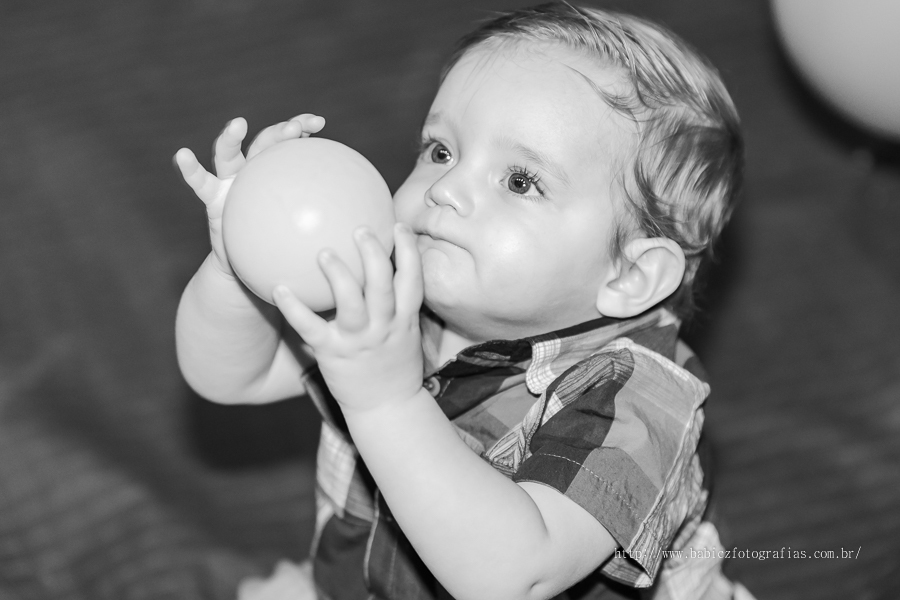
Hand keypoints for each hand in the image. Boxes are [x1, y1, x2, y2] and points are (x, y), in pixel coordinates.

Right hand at [173, 114, 325, 274]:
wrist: (249, 270)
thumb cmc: (284, 249)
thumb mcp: (310, 236)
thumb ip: (329, 222)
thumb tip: (371, 223)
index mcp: (277, 174)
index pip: (291, 143)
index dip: (301, 126)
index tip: (319, 123)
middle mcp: (253, 171)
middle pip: (264, 143)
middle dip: (278, 131)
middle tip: (294, 128)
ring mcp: (230, 182)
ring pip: (228, 154)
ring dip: (231, 138)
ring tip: (237, 125)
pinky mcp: (211, 198)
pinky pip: (198, 182)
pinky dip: (189, 168)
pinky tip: (181, 155)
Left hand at [273, 223, 424, 412]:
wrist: (387, 410)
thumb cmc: (393, 368)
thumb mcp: (405, 336)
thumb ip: (395, 307)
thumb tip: (381, 273)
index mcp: (404, 320)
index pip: (412, 281)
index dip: (408, 251)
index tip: (399, 225)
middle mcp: (384, 327)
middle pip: (383, 285)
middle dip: (374, 254)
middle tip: (360, 228)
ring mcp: (359, 341)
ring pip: (352, 303)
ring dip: (339, 275)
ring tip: (323, 251)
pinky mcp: (333, 354)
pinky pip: (311, 327)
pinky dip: (295, 307)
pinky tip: (278, 288)